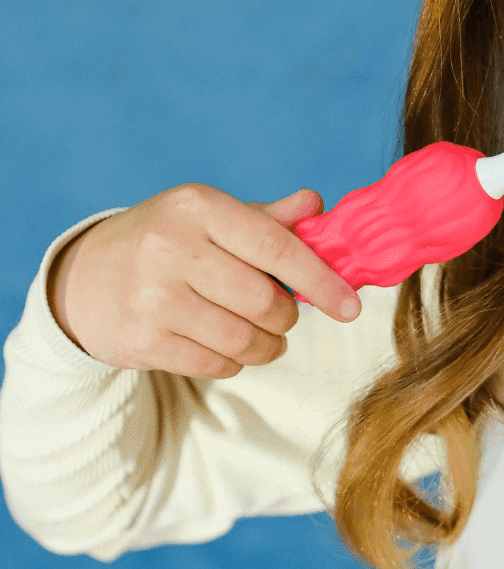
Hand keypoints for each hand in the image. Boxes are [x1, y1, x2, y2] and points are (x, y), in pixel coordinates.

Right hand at [48, 185, 361, 377]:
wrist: (85, 278)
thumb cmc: (168, 242)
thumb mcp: (212, 217)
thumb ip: (268, 218)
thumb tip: (317, 204)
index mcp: (199, 207)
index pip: (276, 246)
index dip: (320, 279)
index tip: (351, 307)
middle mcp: (172, 248)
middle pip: (264, 300)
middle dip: (286, 316)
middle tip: (283, 314)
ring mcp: (153, 297)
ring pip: (243, 338)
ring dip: (268, 345)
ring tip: (265, 336)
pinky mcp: (142, 340)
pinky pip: (217, 364)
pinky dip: (236, 362)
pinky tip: (228, 346)